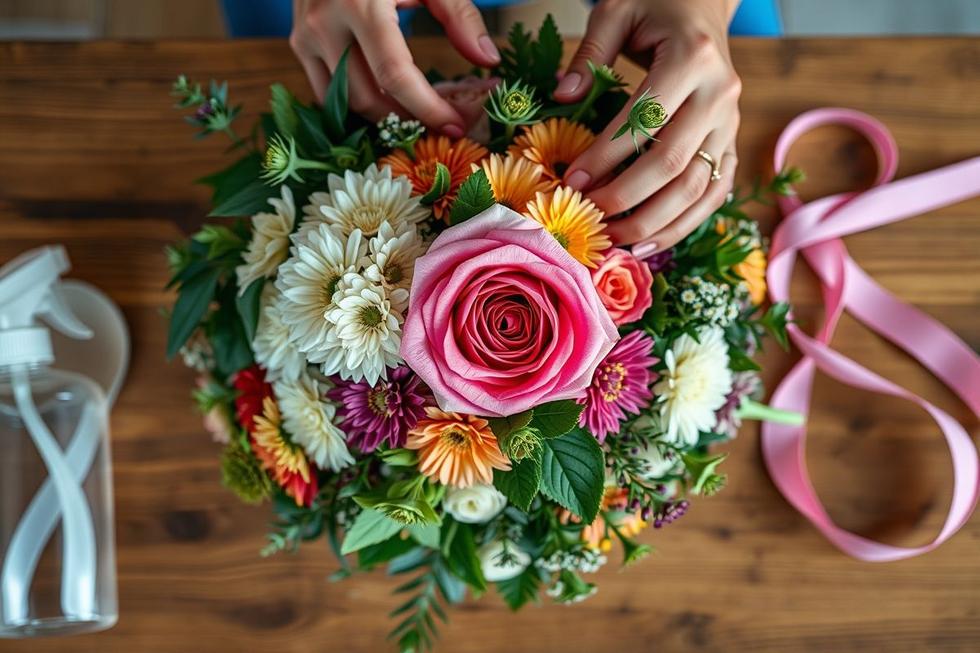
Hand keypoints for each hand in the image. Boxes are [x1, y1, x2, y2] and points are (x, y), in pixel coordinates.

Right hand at [290, 0, 500, 135]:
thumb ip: (460, 15)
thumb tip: (487, 59)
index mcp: (361, 4)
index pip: (395, 75)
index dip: (427, 108)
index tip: (456, 125)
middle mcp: (326, 24)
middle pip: (368, 98)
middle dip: (409, 120)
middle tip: (443, 123)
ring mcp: (305, 36)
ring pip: (344, 104)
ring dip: (383, 119)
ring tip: (418, 116)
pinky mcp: (298, 43)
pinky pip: (327, 91)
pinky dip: (358, 104)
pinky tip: (390, 103)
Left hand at [555, 0, 741, 252]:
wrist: (702, 4)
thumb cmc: (654, 6)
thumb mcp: (616, 11)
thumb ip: (589, 53)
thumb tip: (562, 97)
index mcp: (692, 59)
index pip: (644, 121)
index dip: (606, 157)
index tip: (571, 182)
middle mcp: (720, 96)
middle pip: (672, 163)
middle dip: (625, 198)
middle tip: (587, 218)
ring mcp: (732, 124)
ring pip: (697, 188)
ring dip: (655, 223)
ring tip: (616, 242)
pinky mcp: (732, 144)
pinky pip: (713, 194)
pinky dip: (683, 225)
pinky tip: (649, 243)